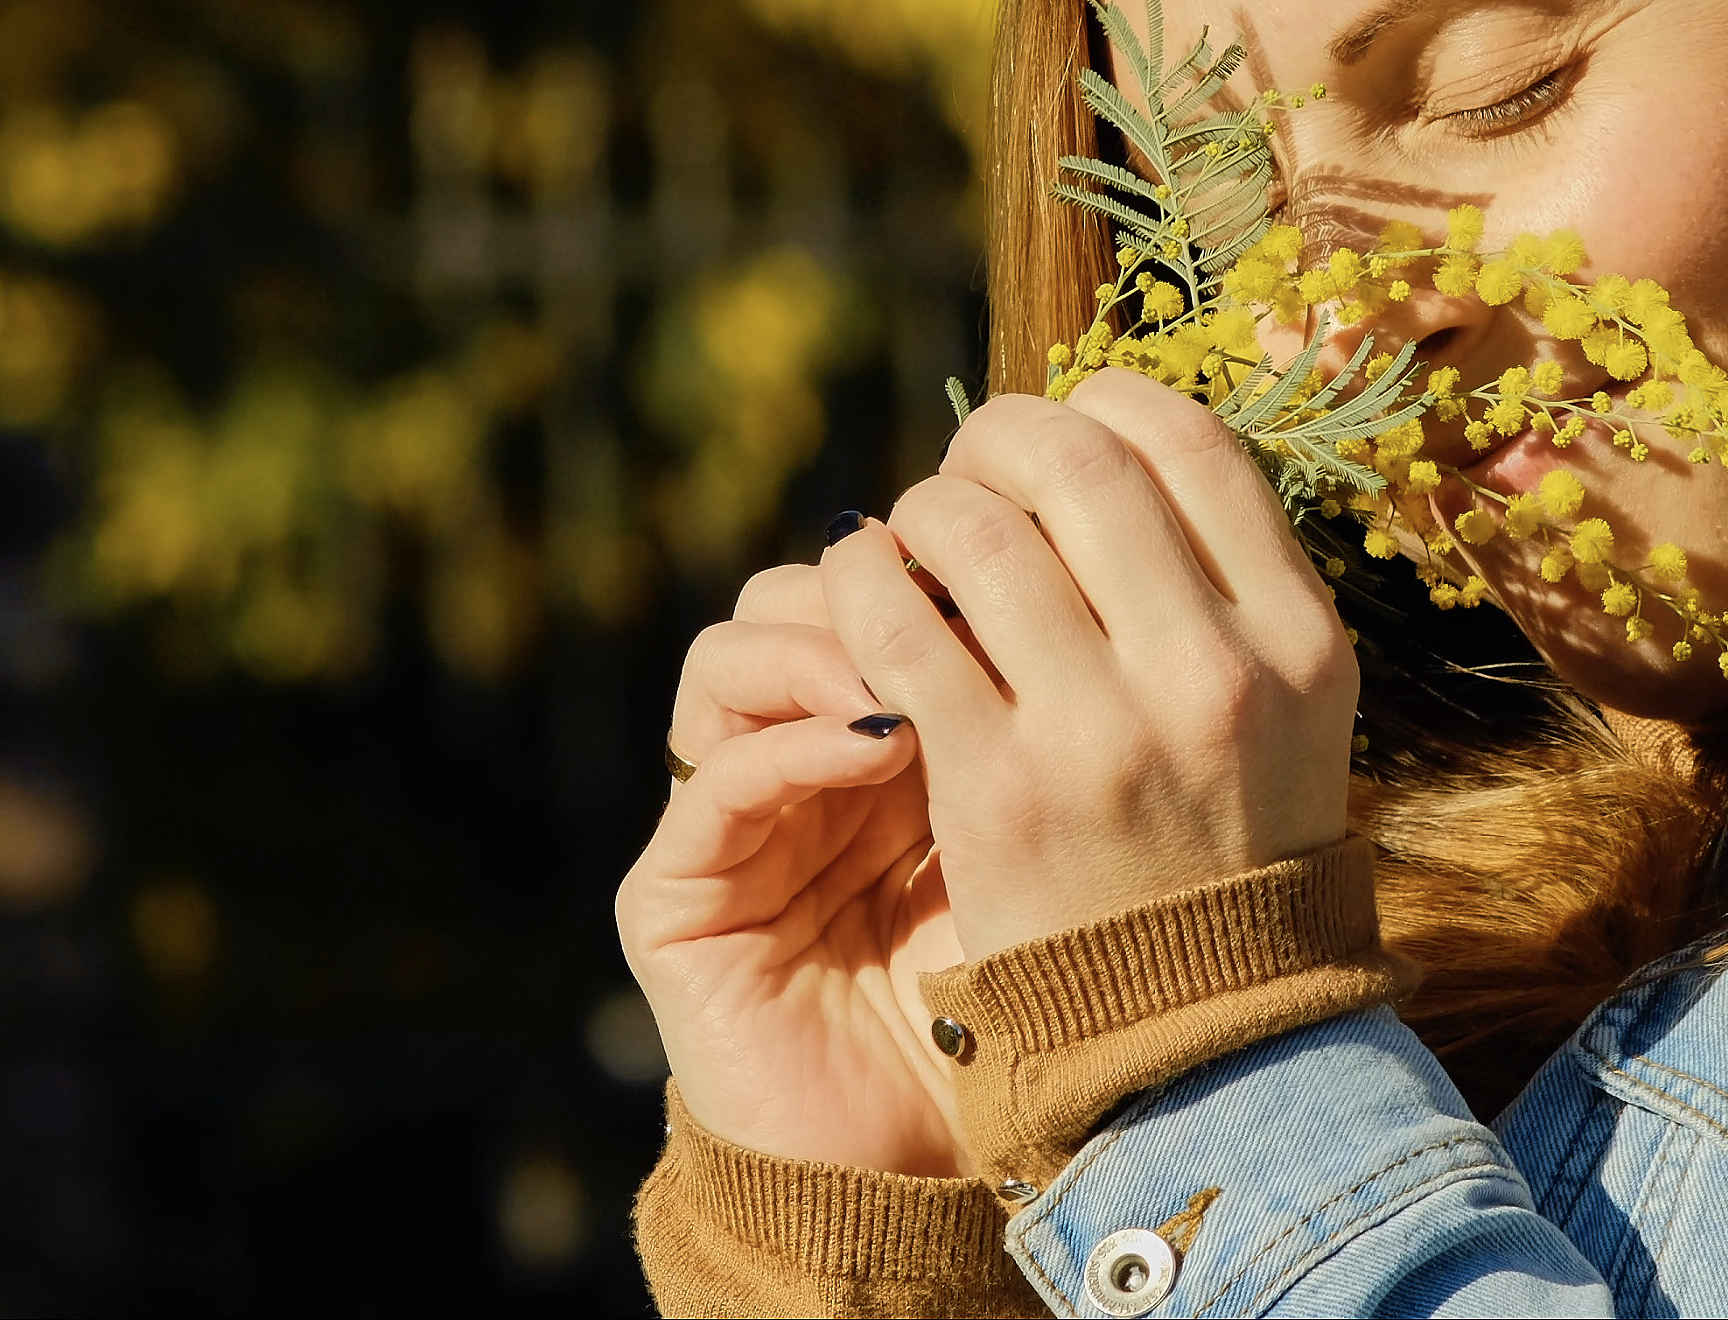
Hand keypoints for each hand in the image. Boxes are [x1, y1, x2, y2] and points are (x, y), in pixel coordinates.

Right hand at [615, 566, 969, 1175]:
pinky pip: (713, 782)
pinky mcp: (675, 897)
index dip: (932, 563)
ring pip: (730, 658)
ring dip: (823, 645)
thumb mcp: (1019, 837)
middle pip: (791, 598)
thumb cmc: (1004, 1006)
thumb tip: (1053, 571)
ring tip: (912, 674)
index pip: (869, 590)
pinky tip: (877, 745)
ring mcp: (726, 823)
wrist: (926, 1170)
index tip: (1012, 558)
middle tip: (958, 602)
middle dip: (874, 587)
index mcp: (877, 737)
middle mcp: (792, 762)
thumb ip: (1007, 723)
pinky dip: (792, 746)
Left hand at [819, 369, 1357, 955]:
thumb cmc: (1227, 844)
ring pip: (975, 527)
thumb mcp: (1291, 706)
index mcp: (1297, 637)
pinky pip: (899, 627)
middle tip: (973, 471)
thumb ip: (1229, 581)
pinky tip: (864, 591)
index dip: (1106, 403)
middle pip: (1077, 458)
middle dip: (1000, 438)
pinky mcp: (995, 786)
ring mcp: (1100, 729)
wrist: (1194, 1031)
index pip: (1190, 440)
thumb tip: (1121, 443)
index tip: (1066, 430)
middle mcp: (1210, 671)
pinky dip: (866, 583)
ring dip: (927, 508)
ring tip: (919, 540)